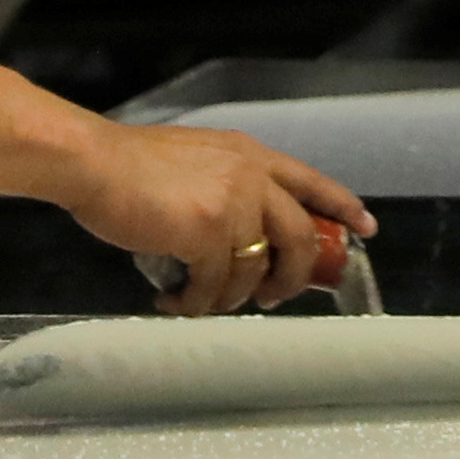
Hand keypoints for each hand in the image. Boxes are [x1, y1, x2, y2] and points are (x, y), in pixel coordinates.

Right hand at [50, 121, 373, 316]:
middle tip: (272, 299)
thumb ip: (228, 184)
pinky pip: (216, 287)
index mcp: (251, 155)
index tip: (364, 231)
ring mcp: (233, 204)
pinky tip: (173, 302)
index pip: (312, 181)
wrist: (95, 164)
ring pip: (255, 270)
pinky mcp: (207, 234)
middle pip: (298, 237)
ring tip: (200, 302)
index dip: (343, 207)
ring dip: (229, 298)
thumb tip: (239, 230)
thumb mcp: (198, 159)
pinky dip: (195, 303)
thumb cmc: (133, 165)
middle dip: (291, 278)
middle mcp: (251, 176)